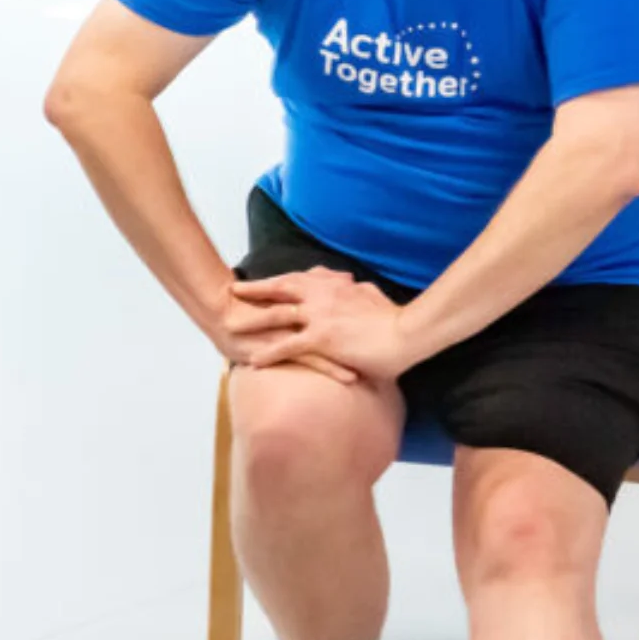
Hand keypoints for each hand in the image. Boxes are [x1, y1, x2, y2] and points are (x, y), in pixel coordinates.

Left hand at [230, 271, 416, 381]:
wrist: (409, 330)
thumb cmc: (394, 317)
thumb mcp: (371, 294)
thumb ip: (356, 289)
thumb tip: (352, 284)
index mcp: (334, 285)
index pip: (299, 278)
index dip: (278, 279)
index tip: (261, 279)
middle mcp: (322, 296)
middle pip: (280, 289)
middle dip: (255, 290)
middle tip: (234, 290)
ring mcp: (320, 316)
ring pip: (277, 315)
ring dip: (252, 320)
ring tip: (230, 325)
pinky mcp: (322, 338)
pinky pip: (289, 346)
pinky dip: (269, 353)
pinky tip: (253, 361)